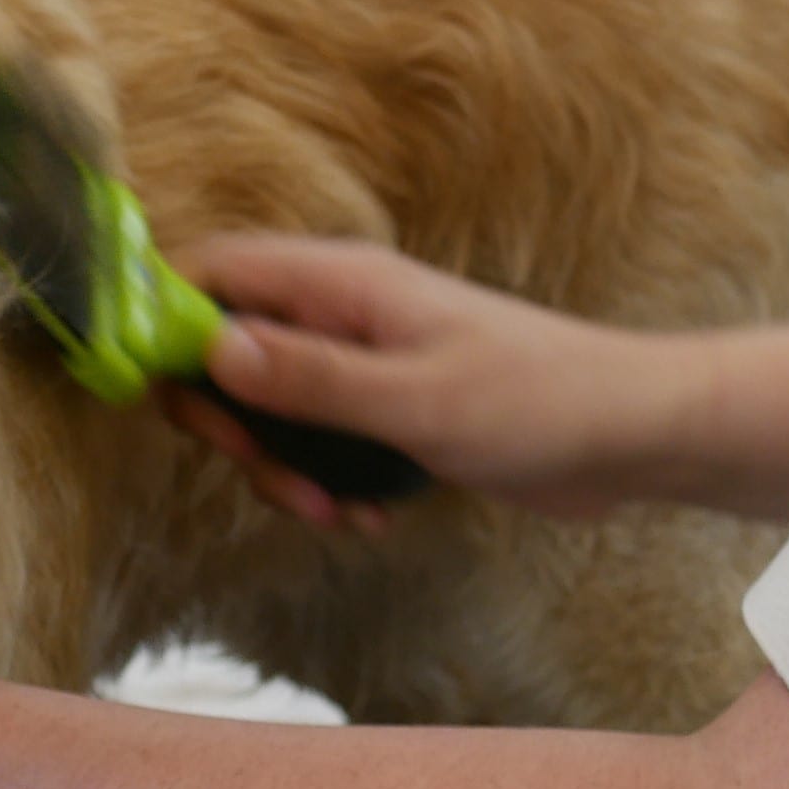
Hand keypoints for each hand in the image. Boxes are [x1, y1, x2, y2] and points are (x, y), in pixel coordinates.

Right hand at [165, 235, 697, 527]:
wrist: (628, 435)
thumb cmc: (536, 402)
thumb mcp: (413, 401)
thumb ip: (310, 379)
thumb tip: (211, 348)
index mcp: (344, 284)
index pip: (214, 272)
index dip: (164, 323)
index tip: (160, 397)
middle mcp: (345, 313)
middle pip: (226, 348)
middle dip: (228, 421)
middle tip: (265, 472)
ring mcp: (367, 361)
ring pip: (272, 407)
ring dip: (283, 468)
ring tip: (332, 510)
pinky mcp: (390, 410)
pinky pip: (322, 443)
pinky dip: (330, 483)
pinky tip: (372, 517)